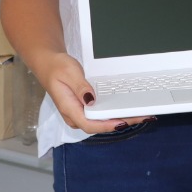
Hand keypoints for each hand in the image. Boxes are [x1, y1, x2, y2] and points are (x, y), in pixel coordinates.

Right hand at [38, 52, 154, 134]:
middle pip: (99, 126)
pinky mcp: (83, 109)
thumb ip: (80, 87)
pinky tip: (126, 111)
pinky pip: (100, 116)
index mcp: (69, 108)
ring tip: (139, 115)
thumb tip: (91, 100)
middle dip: (121, 122)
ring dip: (120, 119)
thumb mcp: (69, 73)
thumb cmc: (57, 68)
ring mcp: (79, 113)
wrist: (49, 65)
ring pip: (101, 122)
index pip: (90, 125)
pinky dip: (113, 114)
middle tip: (142, 116)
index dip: (108, 126)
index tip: (124, 122)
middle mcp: (74, 115)